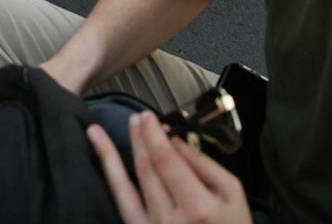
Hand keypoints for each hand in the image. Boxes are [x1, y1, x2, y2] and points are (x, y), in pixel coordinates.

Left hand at [88, 111, 251, 223]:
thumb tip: (174, 142)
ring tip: (99, 132)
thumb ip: (204, 165)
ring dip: (111, 154)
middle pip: (146, 169)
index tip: (147, 116)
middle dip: (138, 139)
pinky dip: (108, 176)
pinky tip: (98, 157)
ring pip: (127, 184)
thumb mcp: (233, 194)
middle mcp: (170, 220)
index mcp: (197, 207)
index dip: (152, 134)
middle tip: (136, 118)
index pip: (165, 160)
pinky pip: (121, 202)